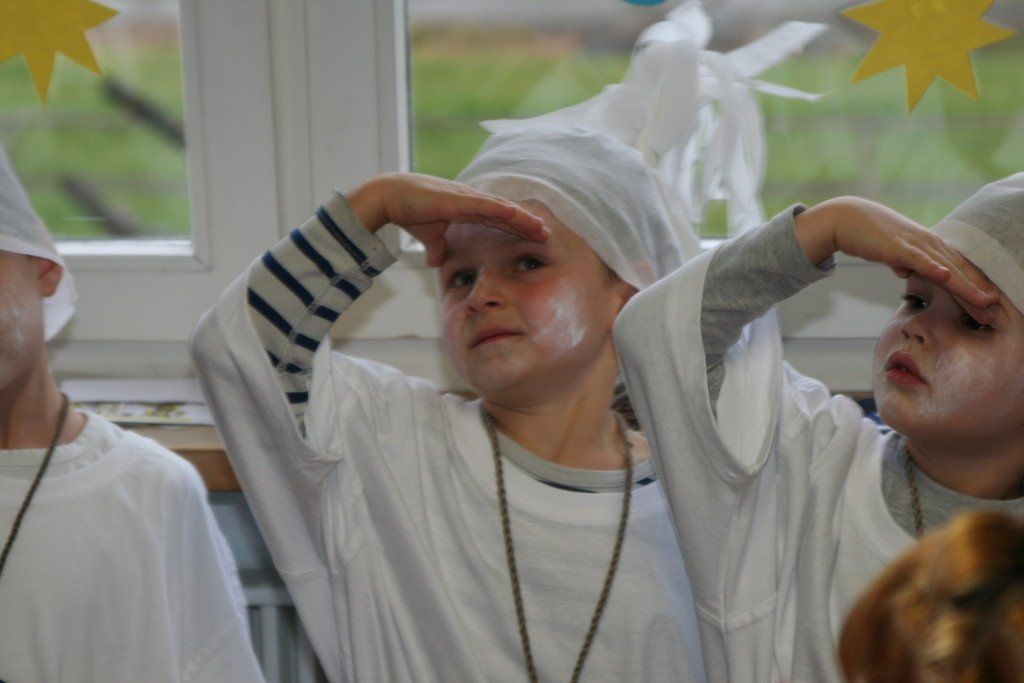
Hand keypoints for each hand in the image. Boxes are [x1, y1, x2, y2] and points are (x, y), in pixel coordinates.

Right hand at [347, 172, 547, 265]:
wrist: (391, 197)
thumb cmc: (410, 212)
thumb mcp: (430, 237)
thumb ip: (438, 249)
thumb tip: (437, 264)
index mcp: (468, 208)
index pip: (499, 220)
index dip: (518, 229)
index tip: (534, 239)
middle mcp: (472, 200)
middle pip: (507, 214)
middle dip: (527, 225)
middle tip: (548, 236)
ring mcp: (468, 197)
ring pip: (502, 210)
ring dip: (523, 219)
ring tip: (541, 229)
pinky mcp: (459, 198)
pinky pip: (487, 205)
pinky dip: (503, 211)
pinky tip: (518, 216)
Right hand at [794, 196, 997, 322]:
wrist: (846, 218)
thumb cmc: (868, 235)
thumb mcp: (892, 252)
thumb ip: (903, 261)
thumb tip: (906, 272)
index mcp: (929, 246)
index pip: (957, 270)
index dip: (973, 288)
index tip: (987, 308)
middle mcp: (929, 243)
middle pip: (958, 272)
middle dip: (977, 294)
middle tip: (993, 315)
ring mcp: (915, 244)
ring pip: (946, 269)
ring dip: (966, 286)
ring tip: (983, 302)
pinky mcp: (898, 246)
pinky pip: (919, 259)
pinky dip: (933, 267)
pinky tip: (945, 276)